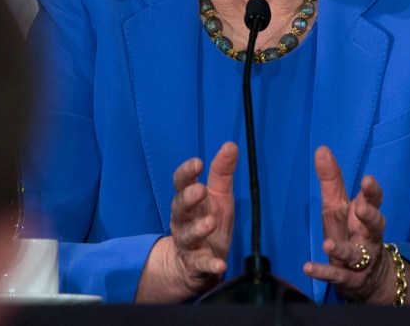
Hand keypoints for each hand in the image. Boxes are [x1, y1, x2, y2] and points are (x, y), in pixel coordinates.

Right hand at [135, 142, 237, 301]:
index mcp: (187, 201)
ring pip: (188, 235)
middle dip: (188, 198)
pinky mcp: (196, 264)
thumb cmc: (207, 220)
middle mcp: (183, 221)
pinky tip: (220, 264)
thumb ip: (222, 172)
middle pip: (179, 207)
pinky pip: (201, 265)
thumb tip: (231, 144)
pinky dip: (210, 264)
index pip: (180, 183)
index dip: (187, 172)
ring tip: (211, 221)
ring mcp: (188, 243)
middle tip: (200, 190)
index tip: (198, 163)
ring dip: (199, 228)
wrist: (192, 263)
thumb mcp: (218, 195)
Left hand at [302, 145, 396, 303]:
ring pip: (357, 254)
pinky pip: (337, 276)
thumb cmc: (351, 232)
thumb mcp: (340, 206)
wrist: (371, 278)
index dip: (372, 191)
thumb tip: (322, 149)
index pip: (374, 201)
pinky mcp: (349, 279)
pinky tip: (307, 267)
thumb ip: (332, 180)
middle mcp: (368, 237)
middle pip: (375, 225)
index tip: (368, 180)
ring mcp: (361, 260)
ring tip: (328, 243)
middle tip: (361, 207)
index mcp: (364, 216)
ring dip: (342, 249)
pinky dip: (323, 272)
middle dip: (370, 216)